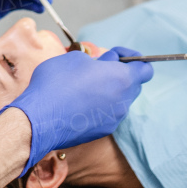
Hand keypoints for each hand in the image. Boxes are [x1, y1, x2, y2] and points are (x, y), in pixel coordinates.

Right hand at [0, 47, 152, 174]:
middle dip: (119, 74)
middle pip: (133, 85)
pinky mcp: (102, 131)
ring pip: (119, 100)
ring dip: (108, 91)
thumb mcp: (76, 58)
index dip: (131, 58)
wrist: (40, 118)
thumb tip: (99, 67)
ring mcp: (114, 118)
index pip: (145, 69)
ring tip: (84, 87)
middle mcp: (124, 101)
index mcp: (122, 78)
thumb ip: (96, 61)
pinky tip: (78, 103)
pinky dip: (98, 107)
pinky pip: (107, 114)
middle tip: (96, 69)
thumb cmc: (57, 82)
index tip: (114, 56)